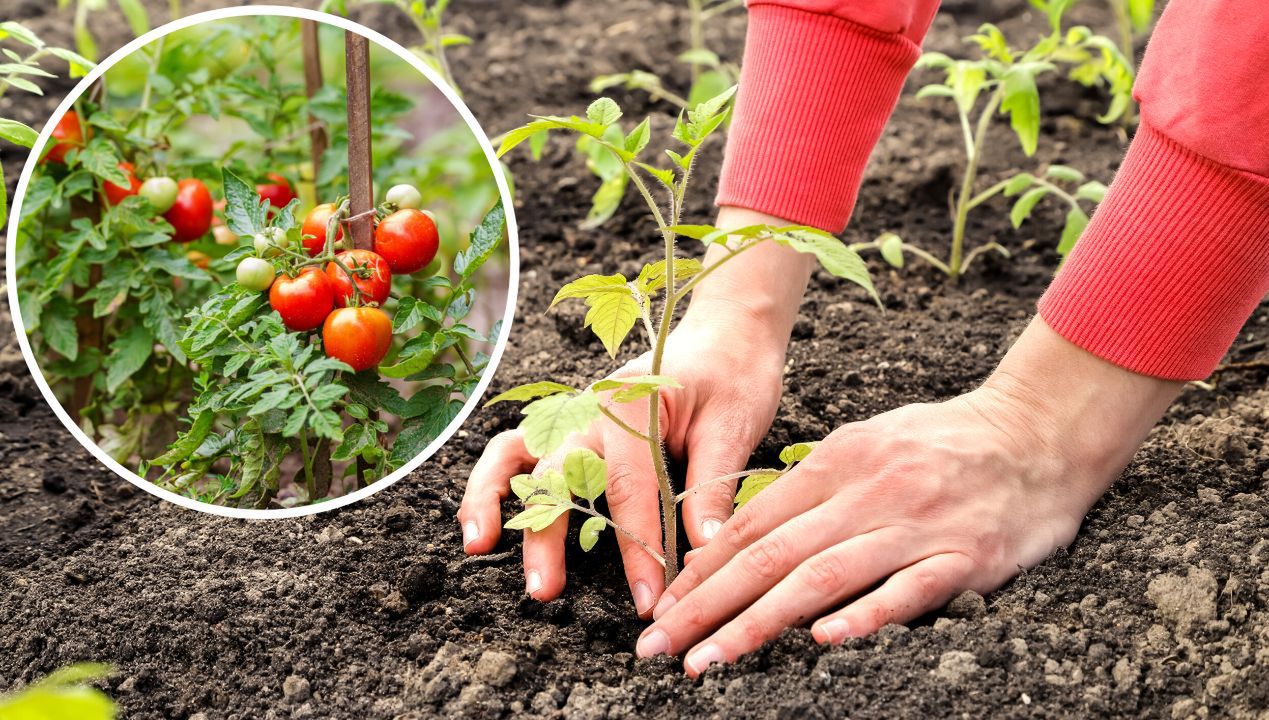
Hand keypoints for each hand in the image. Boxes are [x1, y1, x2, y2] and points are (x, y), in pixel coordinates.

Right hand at [459, 207, 814, 616]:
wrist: (728, 332)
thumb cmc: (733, 375)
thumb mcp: (734, 427)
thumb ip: (711, 490)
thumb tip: (703, 554)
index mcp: (630, 402)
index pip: (627, 488)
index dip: (637, 549)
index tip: (649, 598)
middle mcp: (589, 406)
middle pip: (555, 474)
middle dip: (545, 535)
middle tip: (543, 591)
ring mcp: (571, 415)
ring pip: (513, 453)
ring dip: (492, 499)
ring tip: (480, 545)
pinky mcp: (568, 427)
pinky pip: (517, 451)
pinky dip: (494, 483)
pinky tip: (486, 522)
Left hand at [636, 317, 1182, 674]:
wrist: (1038, 431)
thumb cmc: (944, 442)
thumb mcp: (867, 443)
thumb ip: (813, 487)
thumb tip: (752, 530)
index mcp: (836, 461)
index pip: (751, 524)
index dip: (701, 570)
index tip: (662, 609)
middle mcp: (865, 492)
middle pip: (770, 556)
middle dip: (705, 607)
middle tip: (658, 648)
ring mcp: (913, 526)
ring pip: (821, 577)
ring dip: (756, 623)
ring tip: (709, 660)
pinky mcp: (963, 558)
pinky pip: (906, 590)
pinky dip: (863, 615)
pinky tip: (823, 641)